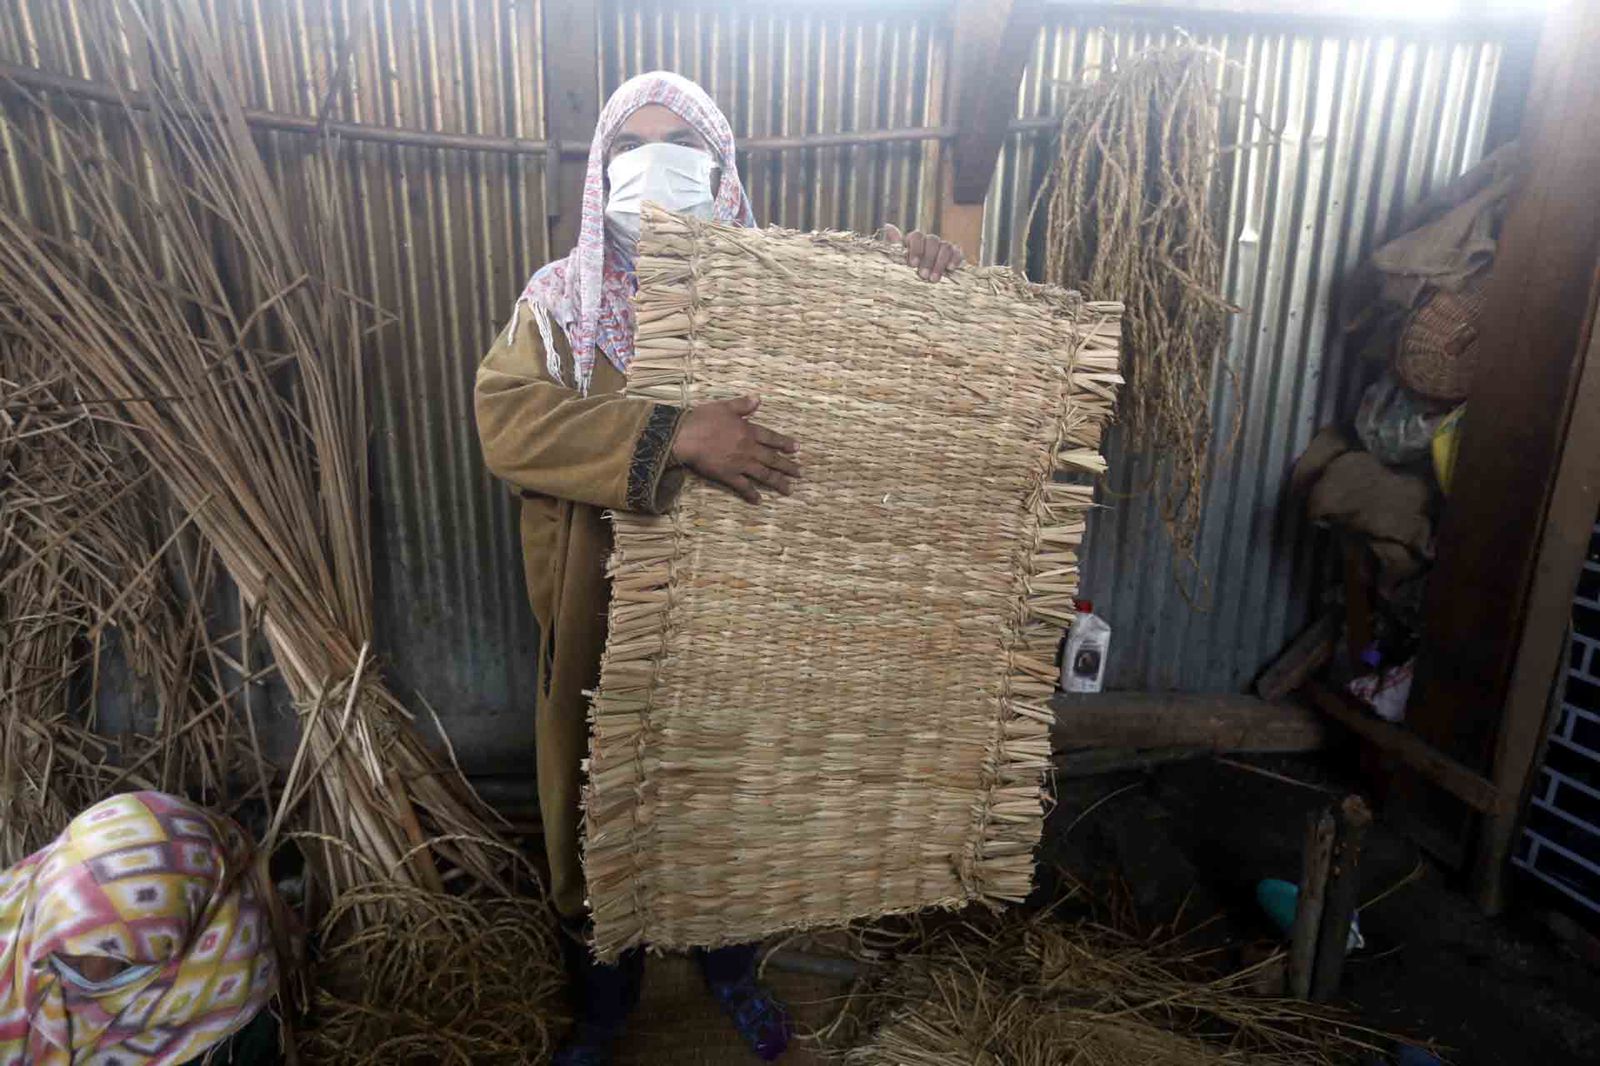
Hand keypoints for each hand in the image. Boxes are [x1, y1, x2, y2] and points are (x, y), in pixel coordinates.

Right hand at [672, 395, 800, 503]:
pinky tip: (759, 500)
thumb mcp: (725, 406)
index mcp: (748, 431)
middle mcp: (748, 449)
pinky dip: (751, 494)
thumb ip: (743, 404)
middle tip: (799, 473)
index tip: (797, 449)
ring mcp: (740, 464)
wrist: (686, 437)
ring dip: (777, 482)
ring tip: (788, 490)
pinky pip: (743, 487)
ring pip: (763, 474)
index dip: (785, 443)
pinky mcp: (728, 475)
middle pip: (772, 459)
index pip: (771, 438)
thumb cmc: (703, 419)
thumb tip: (758, 399)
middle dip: (788, 467)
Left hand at [882, 224, 963, 280]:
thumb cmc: (906, 271)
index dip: (916, 249)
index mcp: (915, 240)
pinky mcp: (954, 254)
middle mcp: (930, 240)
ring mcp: (943, 246)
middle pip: (932, 241)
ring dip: (940, 263)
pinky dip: (955, 259)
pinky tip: (951, 268)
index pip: (917, 236)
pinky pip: (957, 252)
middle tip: (924, 276)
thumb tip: (888, 226)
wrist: (920, 283)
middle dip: (928, 260)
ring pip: (945, 247)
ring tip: (934, 279)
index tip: (913, 264)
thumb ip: (895, 246)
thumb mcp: (898, 260)